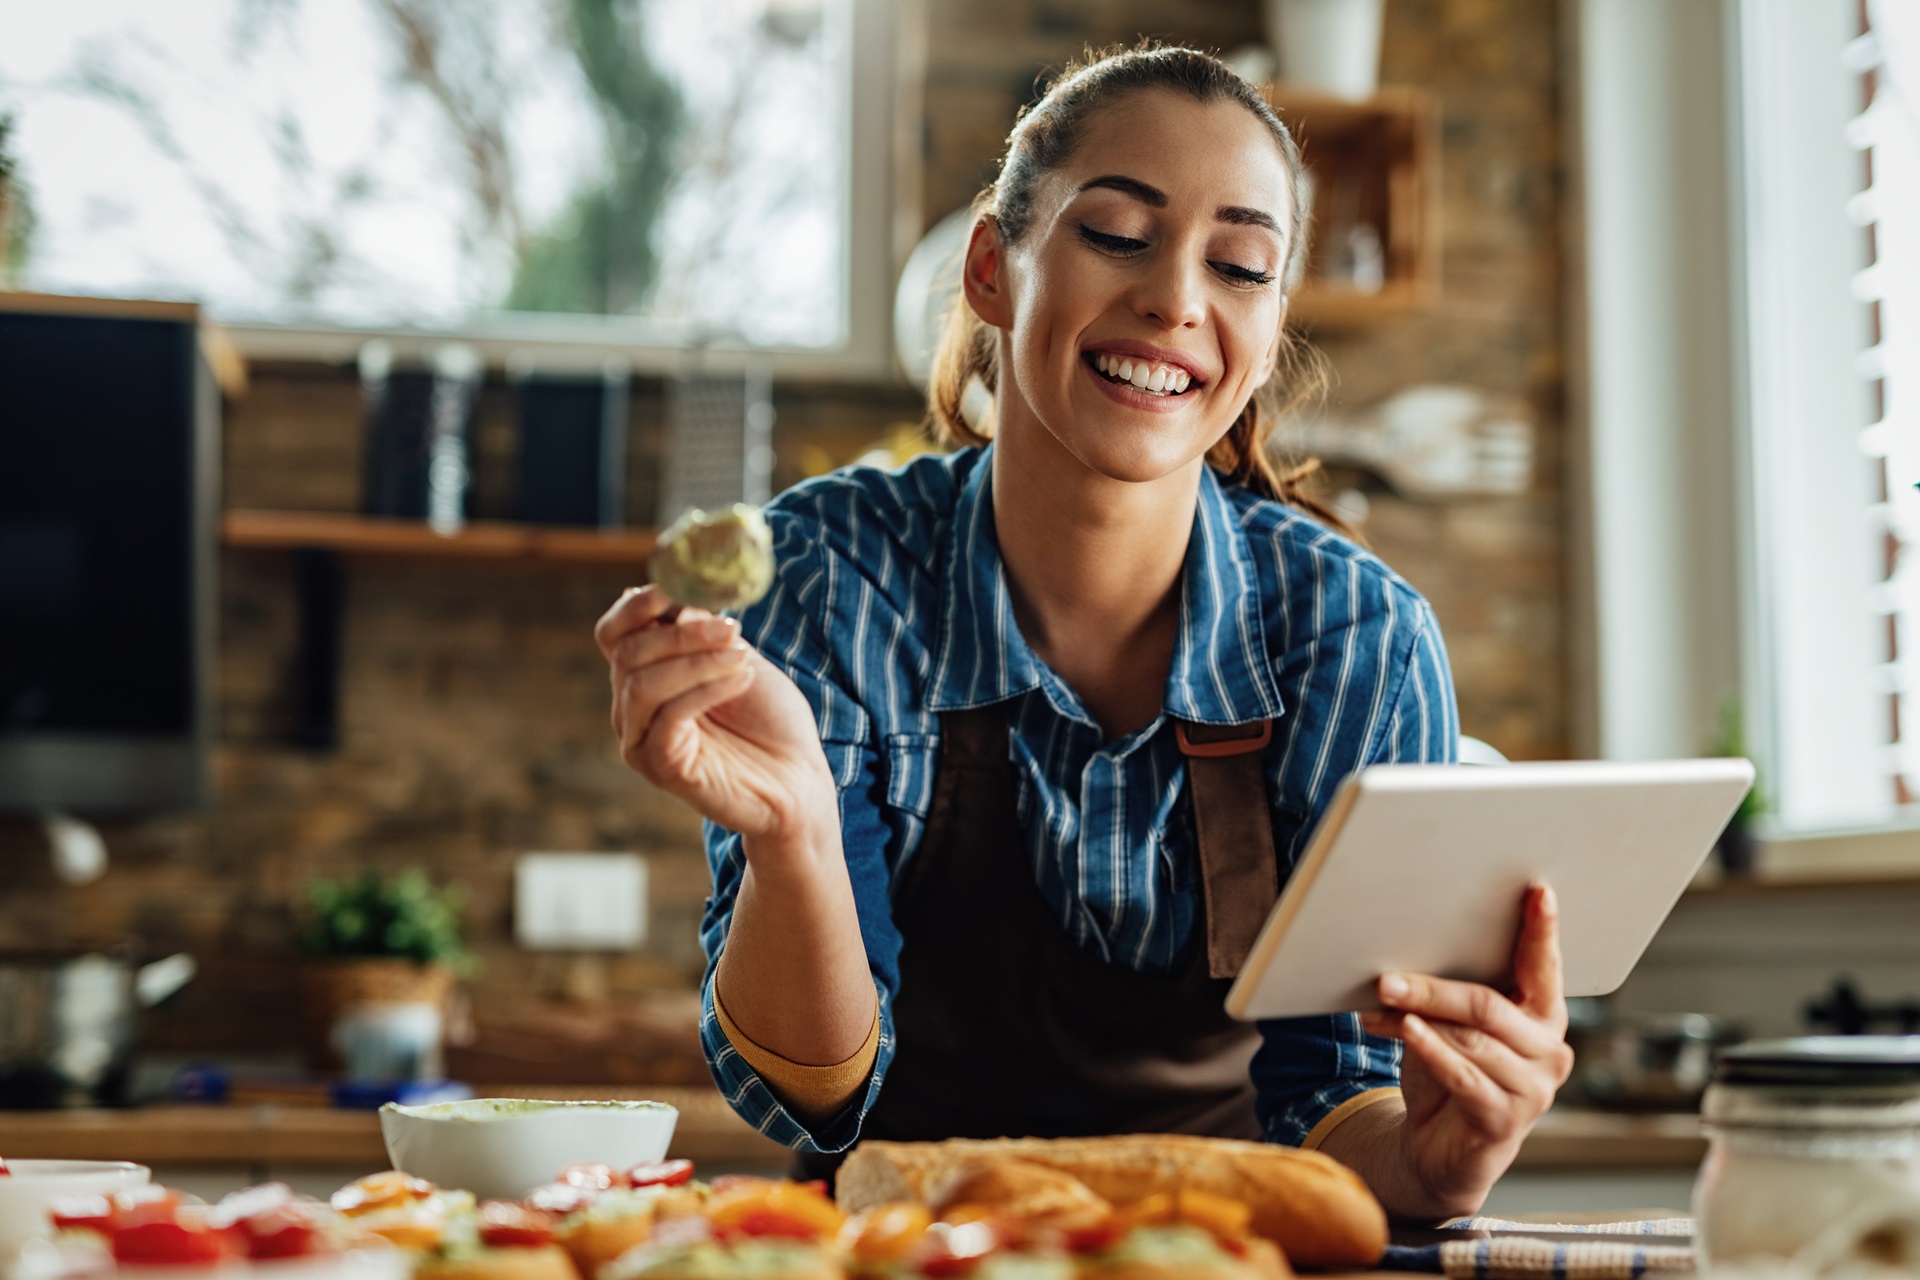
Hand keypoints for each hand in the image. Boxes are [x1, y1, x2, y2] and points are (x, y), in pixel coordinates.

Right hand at [594, 585, 837, 841]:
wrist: (796, 779)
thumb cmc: (768, 718)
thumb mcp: (737, 659)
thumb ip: (703, 633)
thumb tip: (674, 601)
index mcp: (643, 675)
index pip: (613, 634)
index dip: (636, 606)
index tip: (675, 589)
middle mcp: (632, 708)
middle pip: (628, 654)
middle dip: (682, 634)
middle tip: (732, 627)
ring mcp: (641, 741)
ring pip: (644, 684)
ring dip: (697, 661)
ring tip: (743, 658)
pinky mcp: (661, 768)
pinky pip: (669, 717)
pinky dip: (707, 690)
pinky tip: (742, 679)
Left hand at [1358, 884, 1574, 1216]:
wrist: (1441, 1150)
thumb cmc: (1449, 1071)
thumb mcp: (1452, 1025)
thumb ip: (1451, 992)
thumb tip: (1404, 945)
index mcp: (1544, 1016)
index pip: (1546, 967)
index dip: (1542, 930)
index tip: (1537, 891)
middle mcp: (1549, 1050)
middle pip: (1489, 1005)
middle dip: (1434, 988)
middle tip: (1387, 976)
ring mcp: (1533, 1089)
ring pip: (1472, 1039)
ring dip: (1419, 1016)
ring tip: (1381, 998)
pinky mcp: (1505, 1121)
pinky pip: (1463, 1075)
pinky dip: (1430, 1050)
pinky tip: (1405, 1030)